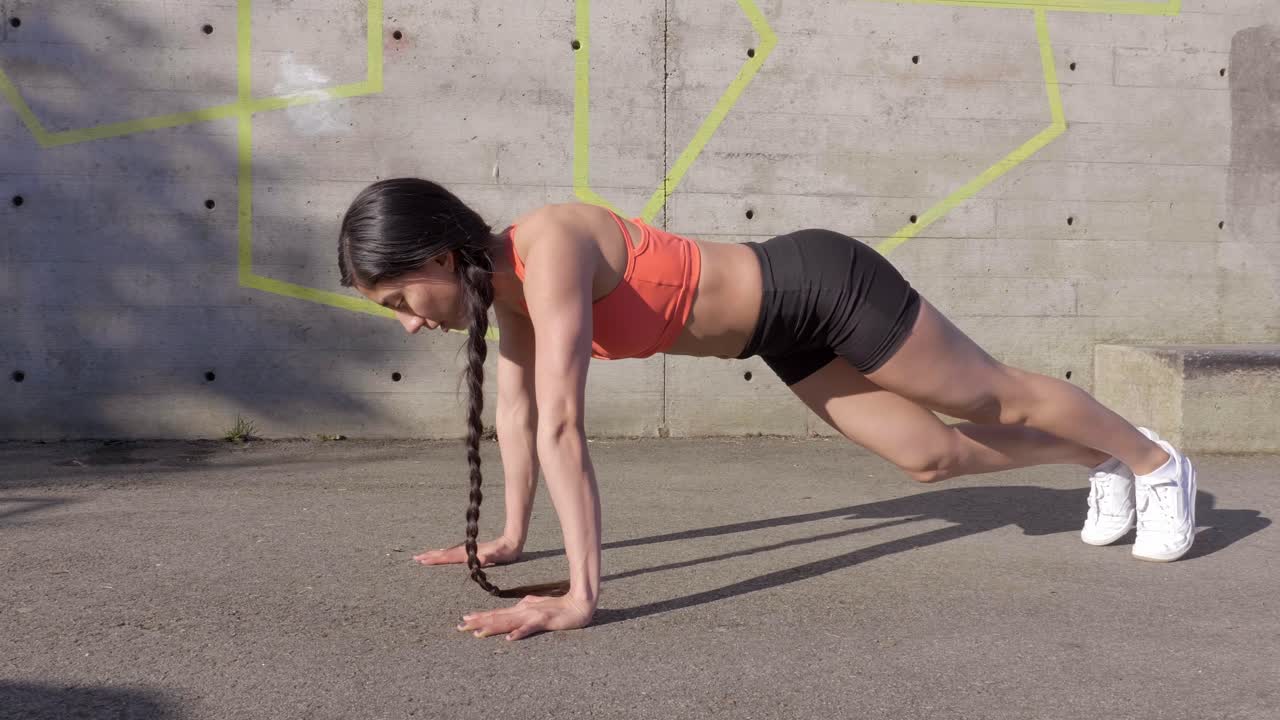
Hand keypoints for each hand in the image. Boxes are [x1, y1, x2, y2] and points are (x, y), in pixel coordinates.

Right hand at [413, 536, 521, 566]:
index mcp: (468, 553)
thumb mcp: (498, 554)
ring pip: (448, 553)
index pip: (448, 557)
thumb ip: (488, 555)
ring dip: (435, 555)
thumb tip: (480, 557)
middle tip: (416, 558)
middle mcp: (466, 551)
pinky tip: (442, 555)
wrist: (512, 542)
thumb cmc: (505, 551)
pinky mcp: (472, 551)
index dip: (435, 558)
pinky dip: (444, 555)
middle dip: (430, 556)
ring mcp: (468, 550)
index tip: (423, 559)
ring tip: (423, 557)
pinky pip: (453, 553)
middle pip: (444, 554)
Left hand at [458, 593, 595, 640]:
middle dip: (478, 621)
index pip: (497, 613)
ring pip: (508, 622)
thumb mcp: (538, 606)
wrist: (579, 605)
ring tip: (477, 632)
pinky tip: (508, 638)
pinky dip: (518, 633)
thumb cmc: (559, 607)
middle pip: (497, 617)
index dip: (480, 616)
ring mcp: (532, 616)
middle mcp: (523, 611)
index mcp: (521, 609)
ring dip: (492, 627)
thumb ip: (526, 605)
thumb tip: (517, 604)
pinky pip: (529, 629)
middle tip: (461, 625)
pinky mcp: (543, 621)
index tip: (465, 618)